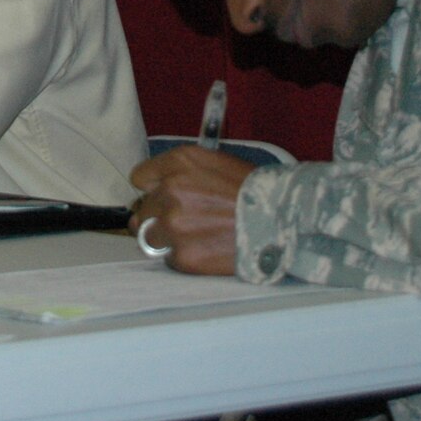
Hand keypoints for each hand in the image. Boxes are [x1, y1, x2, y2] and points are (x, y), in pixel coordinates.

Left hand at [128, 145, 251, 274]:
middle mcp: (170, 191)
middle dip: (159, 216)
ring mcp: (173, 225)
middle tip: (186, 221)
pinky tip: (207, 249)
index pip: (140, 178)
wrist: (280, 220)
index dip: (153, 189)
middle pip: (142, 211)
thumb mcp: (216, 162)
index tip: (162, 197)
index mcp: (179, 163)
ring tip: (195, 238)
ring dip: (166, 239)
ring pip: (150, 237)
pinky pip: (169, 259)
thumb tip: (157, 189)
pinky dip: (184, 257)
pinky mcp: (182, 256)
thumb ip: (181, 171)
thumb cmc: (253, 190)